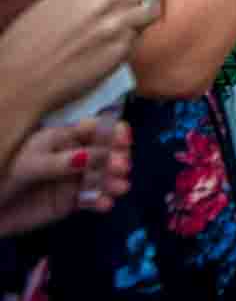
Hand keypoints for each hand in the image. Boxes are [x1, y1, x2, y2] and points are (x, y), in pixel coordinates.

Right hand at [0, 0, 158, 118]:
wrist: (19, 81)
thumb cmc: (24, 46)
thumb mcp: (50, 5)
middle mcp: (103, 2)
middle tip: (135, 8)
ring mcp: (116, 26)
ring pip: (150, 12)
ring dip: (143, 18)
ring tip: (131, 27)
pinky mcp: (121, 51)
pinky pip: (138, 39)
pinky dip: (132, 41)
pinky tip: (115, 48)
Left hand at [0, 118, 131, 234]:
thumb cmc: (5, 177)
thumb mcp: (31, 165)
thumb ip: (63, 161)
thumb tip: (99, 154)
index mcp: (62, 138)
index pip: (94, 129)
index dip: (112, 131)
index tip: (124, 140)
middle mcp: (73, 156)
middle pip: (104, 152)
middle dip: (116, 158)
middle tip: (121, 168)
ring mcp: (73, 179)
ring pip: (101, 177)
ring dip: (113, 181)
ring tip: (119, 188)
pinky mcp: (70, 202)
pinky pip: (91, 199)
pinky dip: (101, 201)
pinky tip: (104, 205)